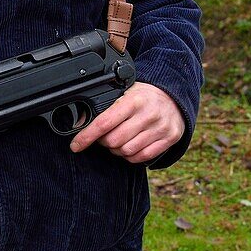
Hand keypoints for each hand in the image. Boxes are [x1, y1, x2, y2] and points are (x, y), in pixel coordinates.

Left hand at [69, 82, 183, 164]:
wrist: (174, 97)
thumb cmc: (144, 96)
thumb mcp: (124, 93)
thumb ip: (105, 107)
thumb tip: (80, 121)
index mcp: (133, 100)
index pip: (104, 123)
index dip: (87, 136)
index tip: (75, 145)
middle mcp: (148, 114)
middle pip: (114, 141)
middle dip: (103, 142)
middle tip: (103, 136)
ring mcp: (160, 128)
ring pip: (127, 151)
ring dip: (116, 150)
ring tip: (118, 140)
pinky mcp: (169, 139)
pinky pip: (142, 157)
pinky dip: (131, 156)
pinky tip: (130, 146)